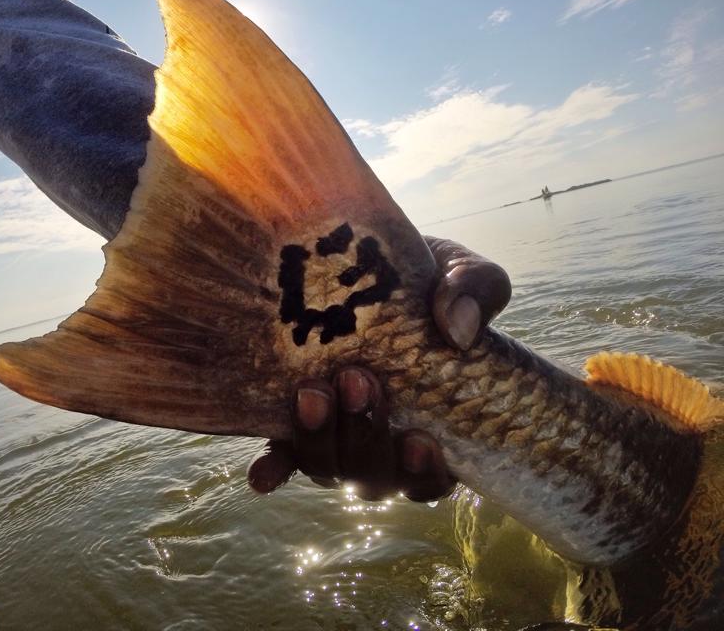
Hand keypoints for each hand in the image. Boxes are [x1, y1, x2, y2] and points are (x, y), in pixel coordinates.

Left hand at [248, 237, 510, 498]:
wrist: (363, 260)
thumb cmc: (423, 278)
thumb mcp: (460, 272)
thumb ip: (474, 290)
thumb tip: (458, 331)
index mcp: (430, 424)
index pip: (430, 477)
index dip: (423, 473)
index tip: (420, 439)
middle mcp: (379, 442)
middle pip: (372, 476)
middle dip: (364, 436)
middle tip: (357, 379)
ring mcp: (333, 433)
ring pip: (326, 467)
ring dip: (319, 438)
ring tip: (313, 389)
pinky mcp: (292, 417)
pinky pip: (280, 457)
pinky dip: (275, 468)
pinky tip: (263, 473)